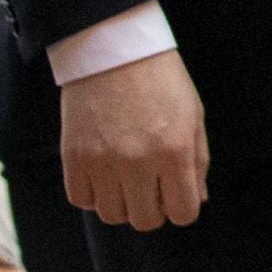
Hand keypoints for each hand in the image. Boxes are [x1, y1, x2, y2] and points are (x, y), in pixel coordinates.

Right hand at [59, 47, 208, 230]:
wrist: (115, 51)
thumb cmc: (161, 81)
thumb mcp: (193, 116)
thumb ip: (197, 162)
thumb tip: (196, 201)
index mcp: (174, 151)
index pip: (182, 213)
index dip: (182, 207)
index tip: (176, 194)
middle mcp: (138, 162)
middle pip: (145, 221)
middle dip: (153, 208)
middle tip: (151, 186)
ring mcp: (102, 162)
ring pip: (112, 215)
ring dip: (122, 203)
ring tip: (126, 178)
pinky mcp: (73, 157)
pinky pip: (81, 200)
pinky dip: (93, 194)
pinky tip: (103, 174)